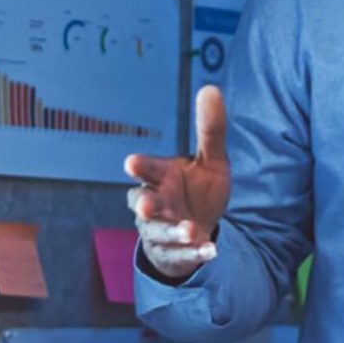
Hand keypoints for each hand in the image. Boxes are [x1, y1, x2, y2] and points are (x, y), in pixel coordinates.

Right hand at [124, 86, 229, 280]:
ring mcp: (159, 229)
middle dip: (145, 204)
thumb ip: (210, 130)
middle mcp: (154, 202)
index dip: (140, 167)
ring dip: (173, 231)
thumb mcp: (210, 160)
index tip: (131, 163)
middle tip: (147, 205)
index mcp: (160, 176)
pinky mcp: (171, 252)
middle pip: (142, 202)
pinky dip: (193, 253)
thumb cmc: (197, 189)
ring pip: (159, 231)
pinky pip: (180, 254)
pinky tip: (210, 250)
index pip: (146, 169)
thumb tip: (211, 88)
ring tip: (190, 230)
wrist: (196, 229)